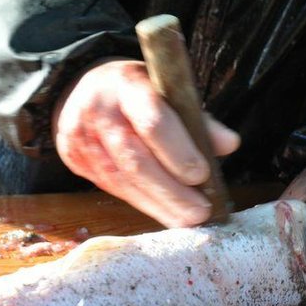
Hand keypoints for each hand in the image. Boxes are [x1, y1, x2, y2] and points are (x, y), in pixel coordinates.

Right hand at [53, 59, 239, 226]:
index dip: (178, 152)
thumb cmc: (135, 90)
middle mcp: (99, 112)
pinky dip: (143, 202)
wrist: (79, 89)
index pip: (153, 122)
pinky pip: (113, 188)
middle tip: (200, 213)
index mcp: (126, 85)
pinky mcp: (75, 160)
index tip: (202, 175)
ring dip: (159, 205)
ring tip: (188, 220)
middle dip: (172, 192)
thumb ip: (196, 117)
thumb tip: (230, 144)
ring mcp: (82, 139)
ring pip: (123, 181)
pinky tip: (165, 212)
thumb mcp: (165, 89)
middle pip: (136, 161)